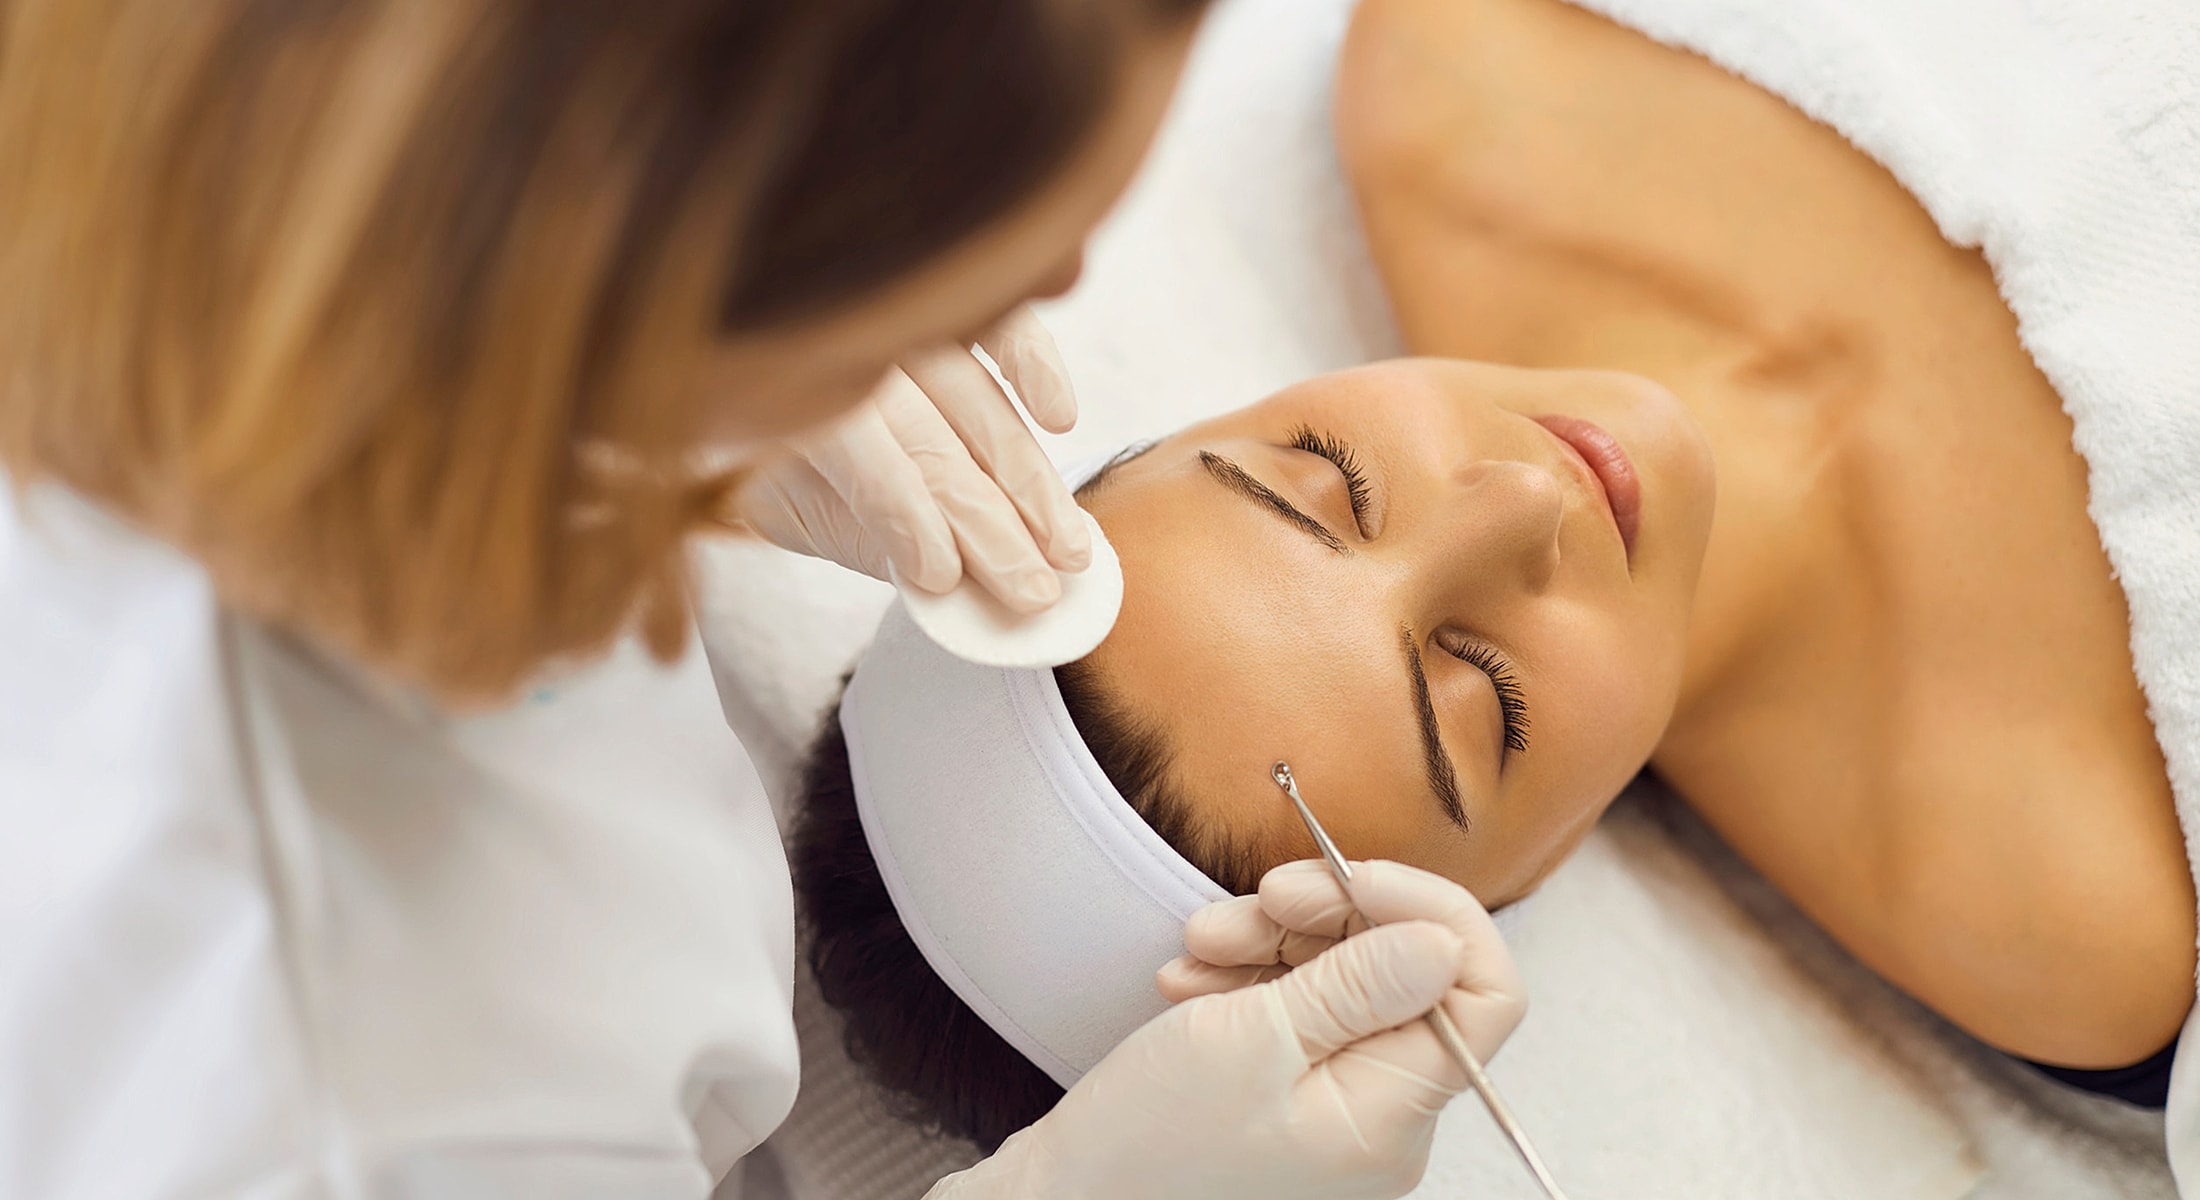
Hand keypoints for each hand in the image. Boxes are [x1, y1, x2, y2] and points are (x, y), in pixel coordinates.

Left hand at [731, 306, 1091, 612]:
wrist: (734, 353)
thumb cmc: (753, 446)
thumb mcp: (776, 502)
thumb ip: (850, 530)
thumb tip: (945, 578)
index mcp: (781, 401)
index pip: (860, 458)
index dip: (905, 518)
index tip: (945, 577)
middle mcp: (844, 349)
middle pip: (934, 443)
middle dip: (996, 525)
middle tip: (1038, 590)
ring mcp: (897, 315)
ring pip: (979, 399)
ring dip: (1032, 479)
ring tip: (1068, 547)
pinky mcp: (942, 299)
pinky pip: (999, 323)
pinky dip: (1034, 365)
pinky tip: (1060, 421)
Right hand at [930, 860, 1527, 1199]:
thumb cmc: (1146, 1145)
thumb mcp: (1252, 1041)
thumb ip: (1359, 985)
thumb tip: (1445, 942)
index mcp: (1393, 1117)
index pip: (1483, 996)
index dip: (1431, 917)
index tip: (1352, 878)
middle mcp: (1382, 1121)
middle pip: (1406, 978)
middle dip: (1331, 919)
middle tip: (1261, 896)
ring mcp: (1338, 1112)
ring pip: (1346, 985)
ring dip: (1276, 943)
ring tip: (1200, 941)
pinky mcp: (1293, 1101)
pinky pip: (1301, 1016)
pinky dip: (1251, 981)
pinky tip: (1192, 980)